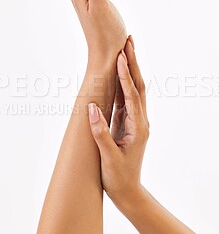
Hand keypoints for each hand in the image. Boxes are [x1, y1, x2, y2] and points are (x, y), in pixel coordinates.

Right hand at [88, 36, 149, 210]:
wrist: (128, 191)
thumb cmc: (119, 177)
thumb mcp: (108, 156)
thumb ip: (100, 132)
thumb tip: (90, 108)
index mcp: (139, 127)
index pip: (133, 96)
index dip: (126, 76)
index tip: (120, 57)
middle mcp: (141, 121)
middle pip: (138, 87)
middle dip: (133, 64)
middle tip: (128, 42)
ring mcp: (135, 122)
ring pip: (134, 91)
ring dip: (129, 70)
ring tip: (124, 51)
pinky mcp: (127, 124)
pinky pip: (126, 100)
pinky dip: (122, 85)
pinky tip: (117, 74)